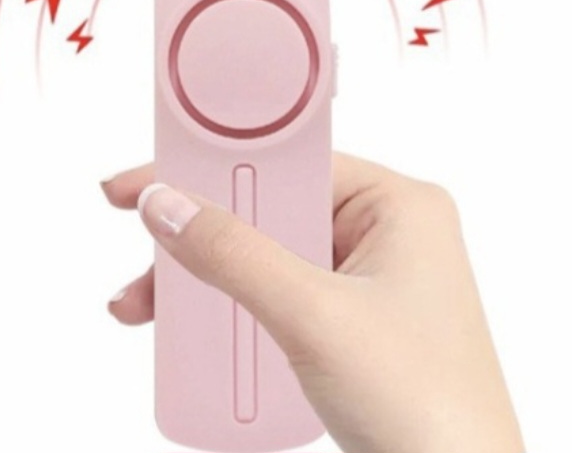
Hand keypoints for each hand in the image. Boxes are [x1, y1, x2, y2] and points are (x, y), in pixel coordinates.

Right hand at [101, 153, 523, 452]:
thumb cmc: (431, 412)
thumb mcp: (315, 319)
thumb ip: (236, 256)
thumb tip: (170, 205)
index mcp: (398, 205)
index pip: (289, 158)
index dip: (214, 162)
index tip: (153, 176)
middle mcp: (388, 234)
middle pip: (271, 209)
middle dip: (199, 234)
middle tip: (140, 248)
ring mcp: (374, 284)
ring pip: (270, 258)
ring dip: (208, 280)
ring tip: (146, 307)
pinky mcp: (357, 329)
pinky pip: (281, 298)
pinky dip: (235, 310)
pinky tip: (196, 329)